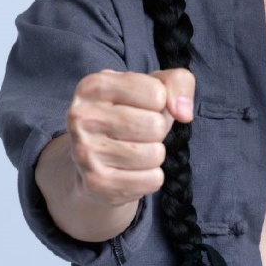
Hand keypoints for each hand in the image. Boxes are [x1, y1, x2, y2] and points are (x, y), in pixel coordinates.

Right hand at [65, 68, 194, 208]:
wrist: (92, 162)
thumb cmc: (128, 116)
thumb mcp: (152, 88)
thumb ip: (178, 83)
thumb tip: (184, 113)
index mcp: (94, 85)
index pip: (156, 93)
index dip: (160, 103)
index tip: (141, 107)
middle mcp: (82, 116)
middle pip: (155, 125)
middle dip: (157, 131)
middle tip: (138, 133)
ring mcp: (85, 151)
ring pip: (155, 154)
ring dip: (154, 155)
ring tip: (133, 151)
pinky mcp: (96, 183)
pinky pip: (152, 180)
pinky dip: (150, 177)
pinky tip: (129, 171)